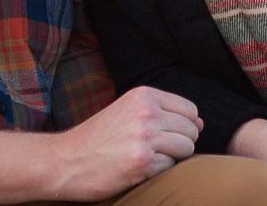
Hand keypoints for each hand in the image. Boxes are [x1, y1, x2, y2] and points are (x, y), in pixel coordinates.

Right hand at [52, 86, 202, 200]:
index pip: (190, 109)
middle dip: (180, 143)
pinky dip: (158, 170)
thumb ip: (163, 112)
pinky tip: (137, 168)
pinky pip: (170, 167)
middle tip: (154, 149)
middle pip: (192, 130)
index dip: (184, 126)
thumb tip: (201, 122)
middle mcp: (147, 112)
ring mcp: (145, 137)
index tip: (164, 134)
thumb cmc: (98, 138)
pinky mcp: (142, 162)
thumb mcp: (128, 112)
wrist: (66, 160)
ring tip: (147, 157)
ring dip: (171, 157)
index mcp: (144, 95)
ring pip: (186, 148)